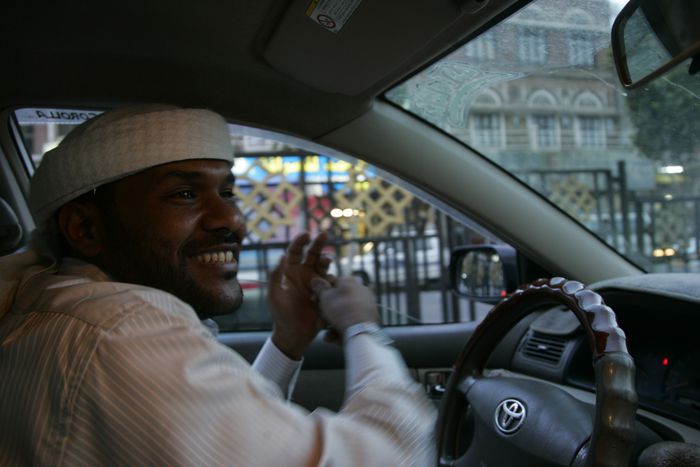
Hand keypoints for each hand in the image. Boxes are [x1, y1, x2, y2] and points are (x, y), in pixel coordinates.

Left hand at [267, 231, 331, 359]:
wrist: (294, 333)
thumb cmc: (281, 314)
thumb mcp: (274, 294)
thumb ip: (276, 275)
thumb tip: (281, 256)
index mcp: (290, 271)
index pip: (295, 251)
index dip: (300, 241)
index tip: (306, 234)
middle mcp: (303, 273)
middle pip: (312, 253)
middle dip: (318, 243)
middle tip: (324, 235)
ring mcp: (315, 282)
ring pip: (323, 265)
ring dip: (326, 260)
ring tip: (326, 261)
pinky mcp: (325, 291)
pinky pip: (331, 281)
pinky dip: (330, 279)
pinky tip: (328, 283)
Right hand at [311, 276, 378, 332]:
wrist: (361, 331)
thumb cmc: (342, 310)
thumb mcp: (326, 297)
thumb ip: (319, 288)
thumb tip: (315, 279)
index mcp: (351, 281)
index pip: (334, 282)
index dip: (322, 291)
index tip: (314, 299)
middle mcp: (361, 291)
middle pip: (338, 300)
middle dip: (326, 311)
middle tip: (319, 318)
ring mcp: (366, 306)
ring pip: (343, 313)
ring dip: (331, 323)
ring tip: (325, 330)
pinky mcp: (368, 321)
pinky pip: (351, 323)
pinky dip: (340, 329)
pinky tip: (332, 337)